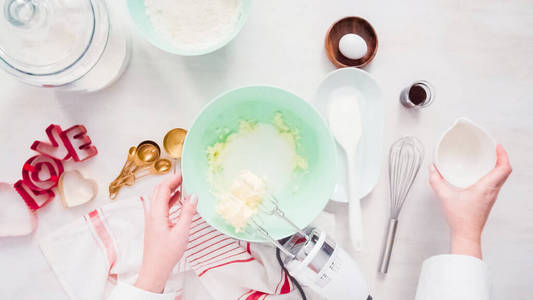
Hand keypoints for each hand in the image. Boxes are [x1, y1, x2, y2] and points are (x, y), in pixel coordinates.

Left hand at [135, 174, 197, 292]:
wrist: (155, 269)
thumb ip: (188, 212)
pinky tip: (177, 200)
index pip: (163, 189)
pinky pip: (159, 206)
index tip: (183, 173)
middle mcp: (151, 214)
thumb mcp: (182, 232)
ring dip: (168, 189)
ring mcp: (151, 219)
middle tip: (183, 177)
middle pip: (158, 191)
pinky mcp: (154, 224)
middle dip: (170, 181)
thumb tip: (193, 196)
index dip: (173, 179)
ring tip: (181, 185)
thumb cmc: (167, 254)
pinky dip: (168, 199)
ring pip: (158, 198)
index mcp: (157, 213)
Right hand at [429, 144, 511, 258]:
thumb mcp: (445, 196)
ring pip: (501, 178)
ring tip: (488, 159)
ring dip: (497, 167)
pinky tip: (480, 175)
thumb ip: (436, 181)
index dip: (503, 155)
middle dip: (501, 158)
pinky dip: (492, 175)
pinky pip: (495, 184)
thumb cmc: (461, 219)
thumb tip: (433, 169)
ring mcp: (491, 197)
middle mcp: (492, 191)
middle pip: (505, 171)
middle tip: (494, 150)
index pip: (504, 168)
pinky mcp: (487, 200)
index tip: (497, 147)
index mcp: (486, 187)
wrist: (466, 234)